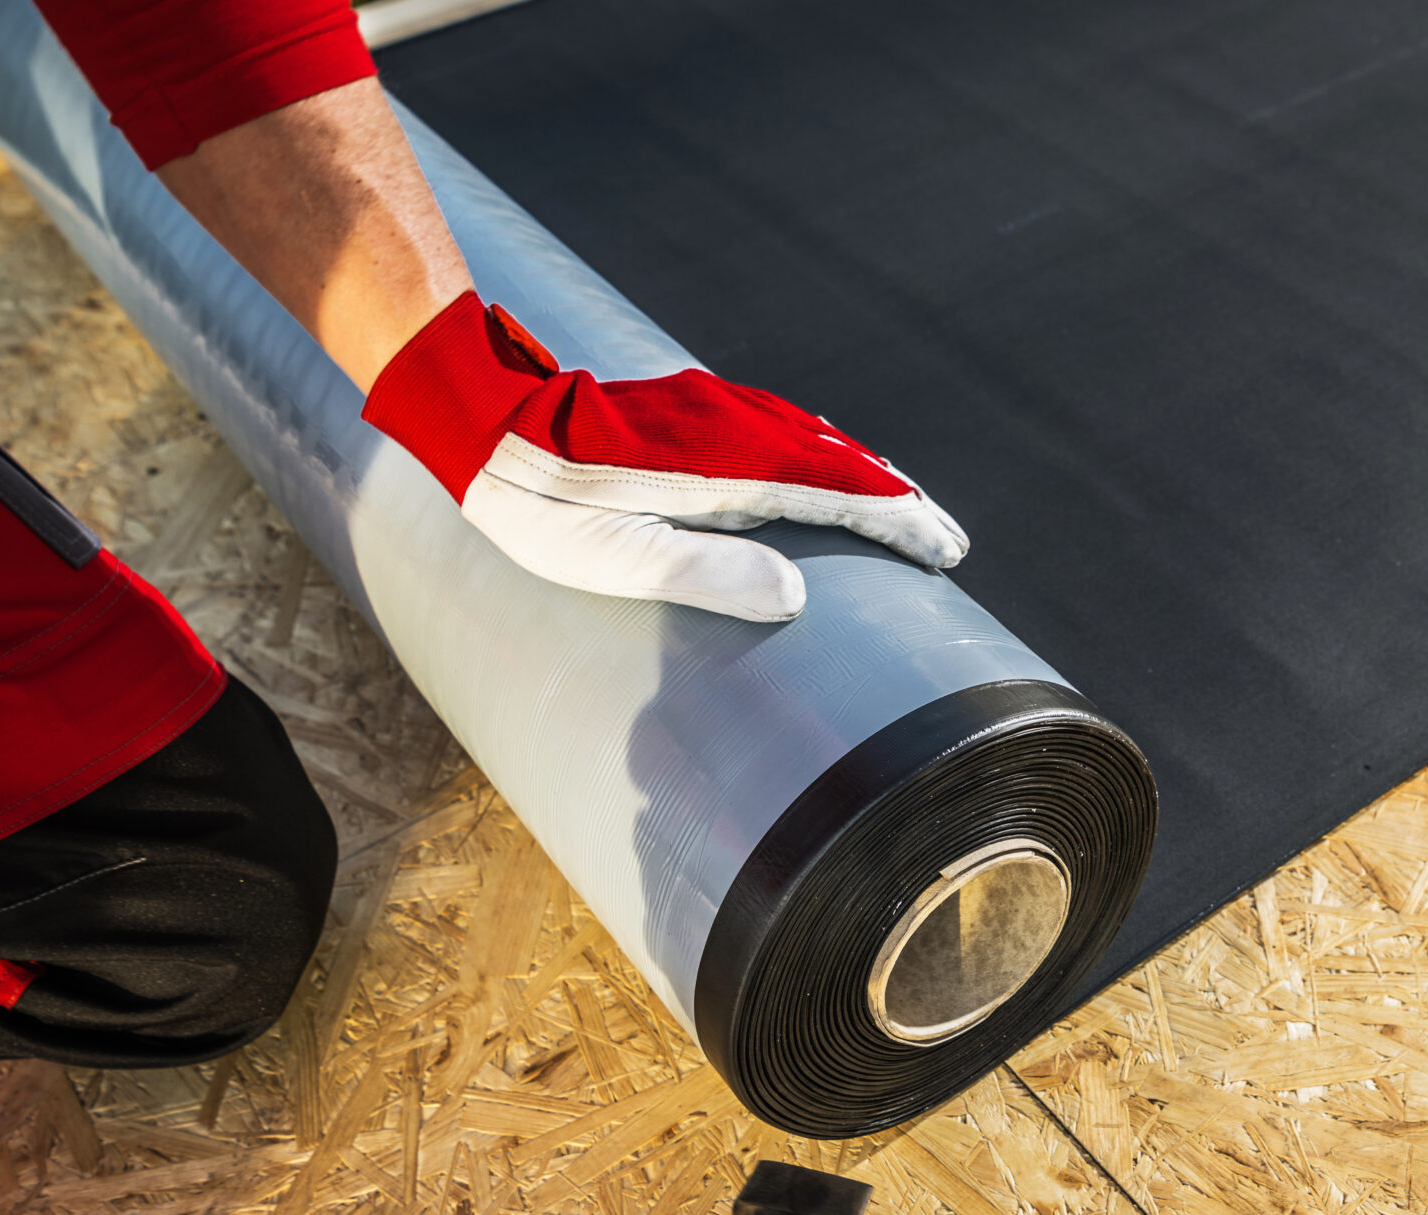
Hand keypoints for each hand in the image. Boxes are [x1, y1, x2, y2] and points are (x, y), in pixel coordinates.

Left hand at [361, 292, 966, 619]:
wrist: (480, 415)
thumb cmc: (539, 502)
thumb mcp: (611, 556)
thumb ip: (704, 574)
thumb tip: (795, 594)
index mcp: (725, 469)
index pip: (840, 493)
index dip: (899, 524)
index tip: (944, 551)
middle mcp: (733, 428)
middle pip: (843, 460)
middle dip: (900, 503)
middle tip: (947, 543)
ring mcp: (715, 411)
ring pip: (817, 439)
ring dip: (867, 476)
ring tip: (904, 512)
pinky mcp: (694, 408)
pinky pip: (785, 429)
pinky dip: (827, 456)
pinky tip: (828, 473)